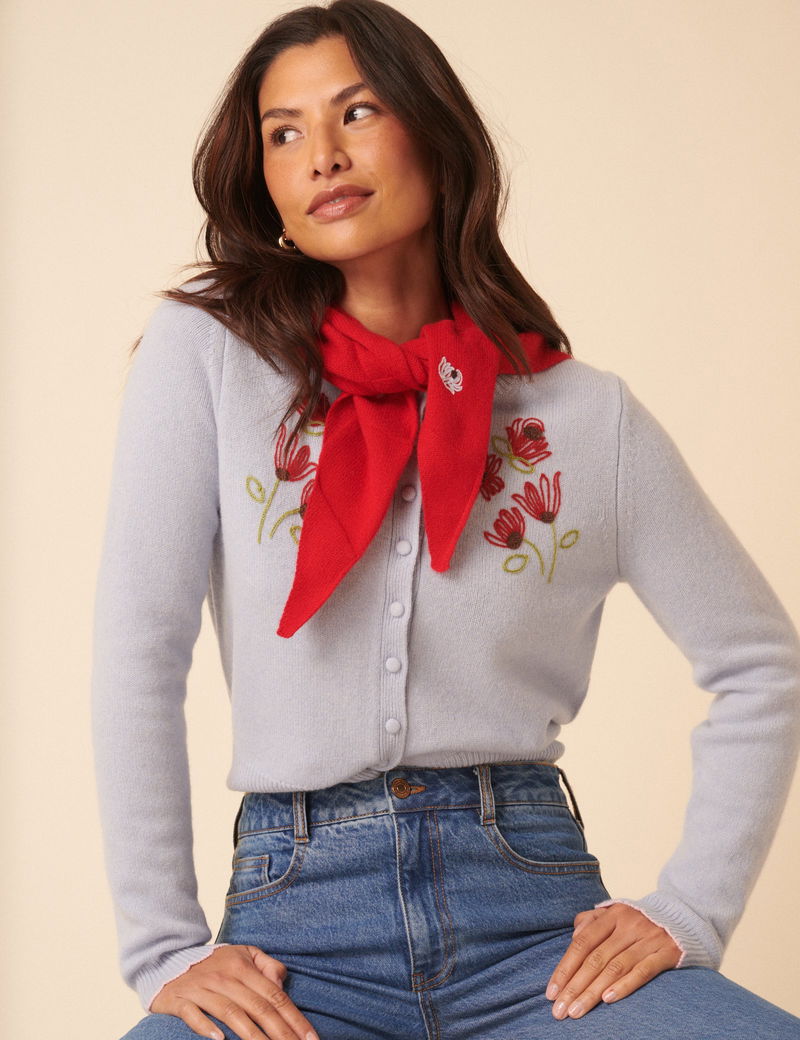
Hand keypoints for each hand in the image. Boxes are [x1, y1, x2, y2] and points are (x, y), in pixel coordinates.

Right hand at [150, 944, 318, 1039]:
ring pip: (231, 1013)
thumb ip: (266, 966)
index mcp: (242, 966)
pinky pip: (193, 1014)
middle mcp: (224, 977)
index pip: (274, 995)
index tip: (310, 1038)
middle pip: (258, 1007)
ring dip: (252, 1036)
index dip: (294, 1017)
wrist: (168, 959)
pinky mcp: (180, 1000)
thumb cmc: (213, 963)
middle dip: (281, 1033)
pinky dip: (206, 1027)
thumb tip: (281, 983)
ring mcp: (201, 989)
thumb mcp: (242, 954)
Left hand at [545, 903, 681, 1020]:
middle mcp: (628, 925)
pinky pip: (642, 972)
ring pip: (615, 968)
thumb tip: (573, 936)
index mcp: (612, 914)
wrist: (684, 918)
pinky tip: (607, 1000)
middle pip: (595, 958)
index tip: (551, 991)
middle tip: (559, 1010)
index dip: (565, 968)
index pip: (582, 943)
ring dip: (593, 992)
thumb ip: (592, 920)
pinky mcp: (666, 953)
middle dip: (574, 986)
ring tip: (576, 1011)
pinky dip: (624, 986)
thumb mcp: (616, 913)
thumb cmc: (641, 920)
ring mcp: (647, 939)